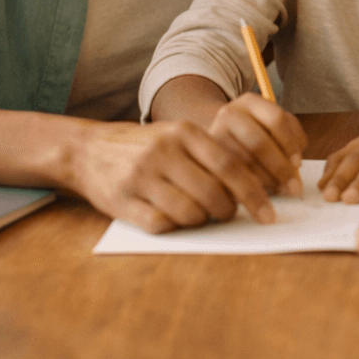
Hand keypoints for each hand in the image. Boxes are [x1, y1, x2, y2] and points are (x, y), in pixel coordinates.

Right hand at [73, 93, 305, 233]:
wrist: (88, 150)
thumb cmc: (146, 146)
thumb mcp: (177, 136)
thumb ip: (210, 155)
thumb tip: (253, 187)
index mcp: (184, 132)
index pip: (231, 166)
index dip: (254, 193)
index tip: (269, 212)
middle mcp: (164, 151)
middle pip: (213, 192)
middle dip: (230, 211)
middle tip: (230, 215)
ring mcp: (142, 176)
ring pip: (191, 212)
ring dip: (203, 220)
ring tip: (201, 214)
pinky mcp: (123, 201)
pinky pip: (163, 224)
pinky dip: (176, 227)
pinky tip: (174, 217)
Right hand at [208, 92, 306, 194]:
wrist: (216, 141)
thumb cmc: (255, 136)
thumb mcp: (272, 128)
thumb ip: (290, 139)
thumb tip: (295, 167)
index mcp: (250, 102)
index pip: (275, 117)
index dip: (290, 143)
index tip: (298, 163)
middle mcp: (229, 114)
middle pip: (259, 141)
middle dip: (280, 167)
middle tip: (293, 187)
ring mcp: (214, 135)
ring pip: (244, 162)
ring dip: (266, 181)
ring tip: (278, 190)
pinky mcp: (205, 159)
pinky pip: (230, 177)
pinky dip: (248, 187)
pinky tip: (258, 191)